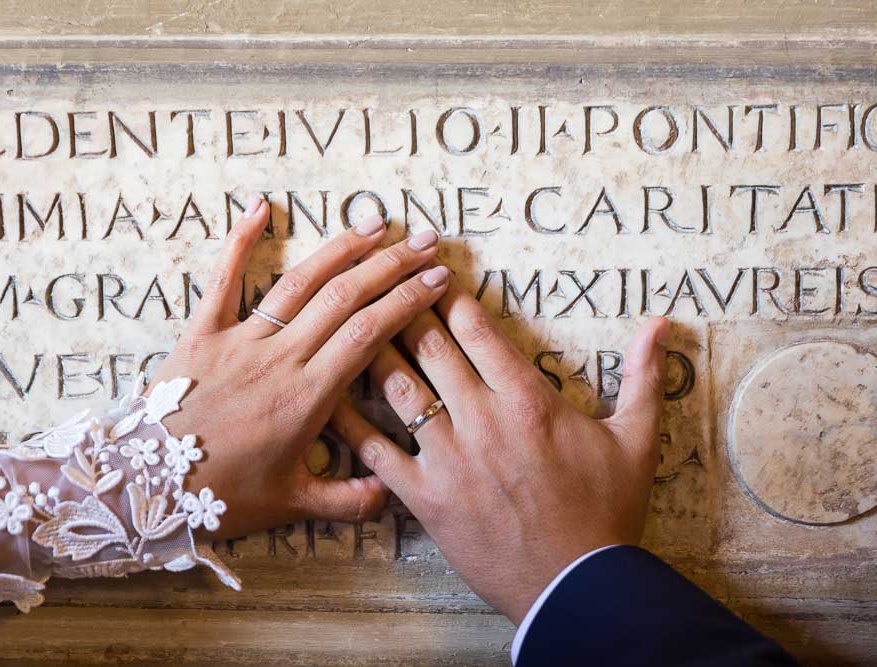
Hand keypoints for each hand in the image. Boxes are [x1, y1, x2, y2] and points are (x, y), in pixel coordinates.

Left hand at [149, 197, 449, 540]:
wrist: (141, 487)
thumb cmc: (217, 498)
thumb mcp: (289, 505)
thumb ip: (347, 501)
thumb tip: (391, 493)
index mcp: (306, 398)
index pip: (368, 335)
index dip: (405, 301)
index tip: (436, 280)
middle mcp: (279, 359)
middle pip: (344, 299)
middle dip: (389, 266)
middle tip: (424, 242)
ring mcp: (239, 341)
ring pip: (299, 284)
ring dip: (340, 250)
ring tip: (374, 224)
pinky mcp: (201, 334)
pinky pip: (223, 280)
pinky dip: (240, 241)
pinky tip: (260, 207)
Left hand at [332, 271, 668, 623]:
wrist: (576, 585)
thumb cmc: (606, 512)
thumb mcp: (637, 440)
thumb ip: (643, 377)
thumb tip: (662, 325)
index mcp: (527, 399)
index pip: (476, 329)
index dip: (447, 294)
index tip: (429, 273)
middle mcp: (482, 418)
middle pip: (429, 346)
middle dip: (402, 306)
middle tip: (381, 281)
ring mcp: (448, 457)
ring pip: (397, 387)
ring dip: (372, 349)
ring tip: (352, 321)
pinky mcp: (424, 496)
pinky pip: (376, 452)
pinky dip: (350, 424)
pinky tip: (331, 399)